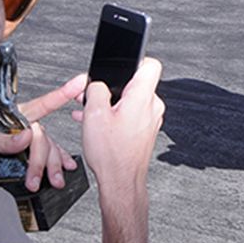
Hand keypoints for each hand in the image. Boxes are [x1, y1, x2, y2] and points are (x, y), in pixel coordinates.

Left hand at [0, 74, 86, 190]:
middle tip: (35, 179)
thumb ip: (3, 140)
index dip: (62, 94)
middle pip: (44, 139)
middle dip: (43, 161)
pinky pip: (51, 156)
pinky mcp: (32, 154)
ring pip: (50, 150)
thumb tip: (26, 136)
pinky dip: (60, 163)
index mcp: (16, 116)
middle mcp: (27, 126)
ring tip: (54, 181)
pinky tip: (66, 168)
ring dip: (54, 167)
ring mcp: (31, 141)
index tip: (79, 83)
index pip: (42, 104)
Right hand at [80, 58, 164, 194]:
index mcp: (143, 97)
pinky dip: (116, 115)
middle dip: (113, 87)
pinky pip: (131, 114)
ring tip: (91, 113)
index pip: (151, 64)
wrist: (121, 182)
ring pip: (131, 100)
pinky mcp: (146, 130)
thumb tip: (98, 83)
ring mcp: (151, 120)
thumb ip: (96, 90)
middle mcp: (152, 107)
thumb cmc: (112, 154)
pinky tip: (99, 124)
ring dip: (111, 103)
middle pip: (135, 83)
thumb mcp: (94, 114)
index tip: (119, 65)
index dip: (134, 60)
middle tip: (94, 95)